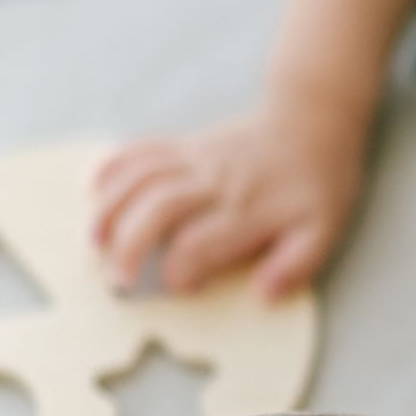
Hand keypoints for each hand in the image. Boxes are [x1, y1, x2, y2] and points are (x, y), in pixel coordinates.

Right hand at [91, 98, 364, 296]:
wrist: (314, 119)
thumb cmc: (319, 185)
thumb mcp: (323, 232)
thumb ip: (295, 266)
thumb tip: (264, 296)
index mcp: (249, 212)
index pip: (202, 242)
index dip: (182, 270)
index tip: (174, 289)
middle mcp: (217, 183)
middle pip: (160, 208)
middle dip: (131, 244)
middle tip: (116, 279)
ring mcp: (197, 159)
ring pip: (142, 178)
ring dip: (111, 209)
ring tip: (93, 242)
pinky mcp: (187, 144)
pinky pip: (142, 149)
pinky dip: (113, 167)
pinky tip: (92, 188)